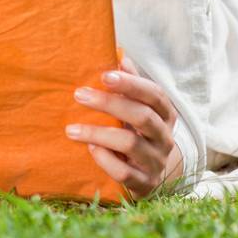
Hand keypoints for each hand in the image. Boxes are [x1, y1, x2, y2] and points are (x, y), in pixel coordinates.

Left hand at [65, 54, 184, 199]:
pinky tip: (90, 150)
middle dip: (110, 104)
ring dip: (99, 133)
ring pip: (131, 144)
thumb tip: (120, 53)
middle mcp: (164, 138)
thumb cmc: (136, 133)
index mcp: (165, 115)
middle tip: (79, 94)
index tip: (104, 75)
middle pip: (143, 117)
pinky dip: (105, 160)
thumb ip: (130, 84)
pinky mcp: (144, 184)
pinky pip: (124, 173)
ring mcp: (156, 162)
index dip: (131, 83)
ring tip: (71, 129)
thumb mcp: (137, 108)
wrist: (149, 176)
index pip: (155, 95)